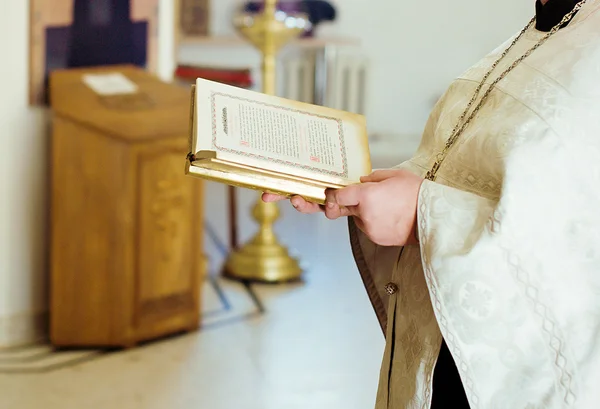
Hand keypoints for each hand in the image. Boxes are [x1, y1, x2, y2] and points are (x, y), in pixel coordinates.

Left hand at [262, 169, 423, 246]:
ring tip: (385, 202)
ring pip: (352, 216)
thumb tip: (358, 182)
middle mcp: (363, 214)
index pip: (334, 196)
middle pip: (332, 210)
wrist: (436, 220)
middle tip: (293, 199)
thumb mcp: (393, 175)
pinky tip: (389, 212)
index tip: (320, 191)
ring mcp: (369, 228)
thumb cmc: (417, 193)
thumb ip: (370, 179)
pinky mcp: (375, 237)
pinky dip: (371, 218)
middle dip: (312, 204)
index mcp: (366, 196)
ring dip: (358, 209)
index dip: (327, 194)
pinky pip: (365, 224)